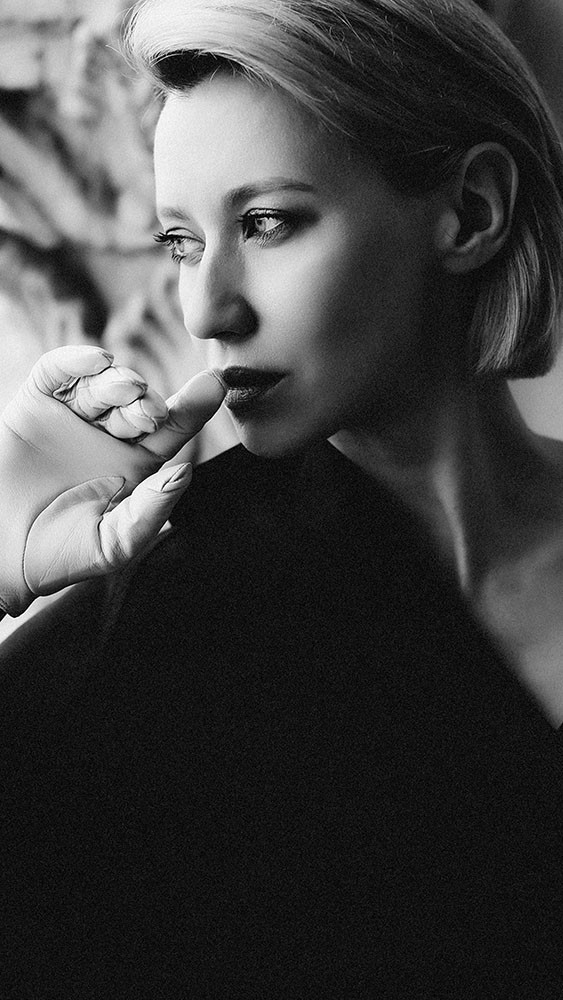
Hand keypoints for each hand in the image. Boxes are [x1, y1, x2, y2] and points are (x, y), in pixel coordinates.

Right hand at [0, 346, 225, 615]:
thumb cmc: (56, 555)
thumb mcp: (112, 544)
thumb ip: (150, 512)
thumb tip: (186, 473)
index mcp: (136, 464)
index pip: (173, 429)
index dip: (195, 406)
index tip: (216, 385)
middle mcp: (109, 435)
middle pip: (140, 402)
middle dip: (147, 401)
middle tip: (147, 412)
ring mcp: (73, 416)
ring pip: (105, 383)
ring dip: (120, 381)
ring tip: (126, 390)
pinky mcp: (36, 402)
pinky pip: (59, 371)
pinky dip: (77, 360)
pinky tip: (96, 361)